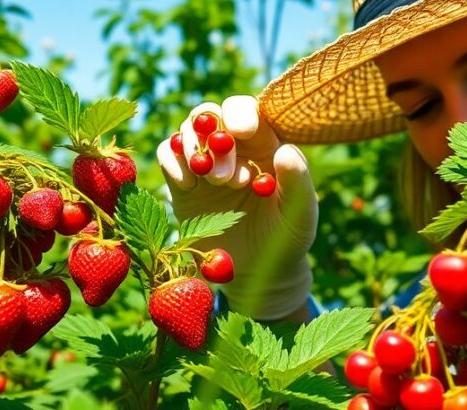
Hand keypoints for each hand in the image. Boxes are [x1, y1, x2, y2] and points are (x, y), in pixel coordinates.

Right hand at [156, 96, 317, 320]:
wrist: (259, 273)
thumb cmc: (287, 239)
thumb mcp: (301, 214)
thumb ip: (299, 182)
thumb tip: (285, 151)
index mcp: (264, 145)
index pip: (248, 111)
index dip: (241, 113)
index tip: (243, 131)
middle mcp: (233, 148)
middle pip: (212, 114)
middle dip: (214, 137)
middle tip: (227, 177)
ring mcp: (205, 165)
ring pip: (186, 130)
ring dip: (194, 149)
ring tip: (214, 182)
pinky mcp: (183, 185)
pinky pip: (166, 155)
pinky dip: (171, 162)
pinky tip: (187, 186)